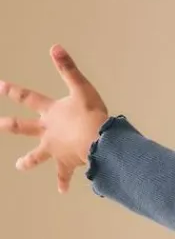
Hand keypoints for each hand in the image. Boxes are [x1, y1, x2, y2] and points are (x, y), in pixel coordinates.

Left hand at [0, 46, 108, 192]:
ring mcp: (56, 149)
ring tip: (20, 166)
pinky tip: (61, 191)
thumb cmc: (92, 114)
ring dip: (28, 161)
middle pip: (24, 128)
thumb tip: (55, 47)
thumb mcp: (81, 88)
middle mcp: (48, 131)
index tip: (0, 87)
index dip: (13, 91)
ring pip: (37, 156)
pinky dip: (63, 182)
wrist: (99, 142)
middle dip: (10, 126)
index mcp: (50, 112)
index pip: (28, 98)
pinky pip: (64, 175)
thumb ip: (67, 68)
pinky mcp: (67, 162)